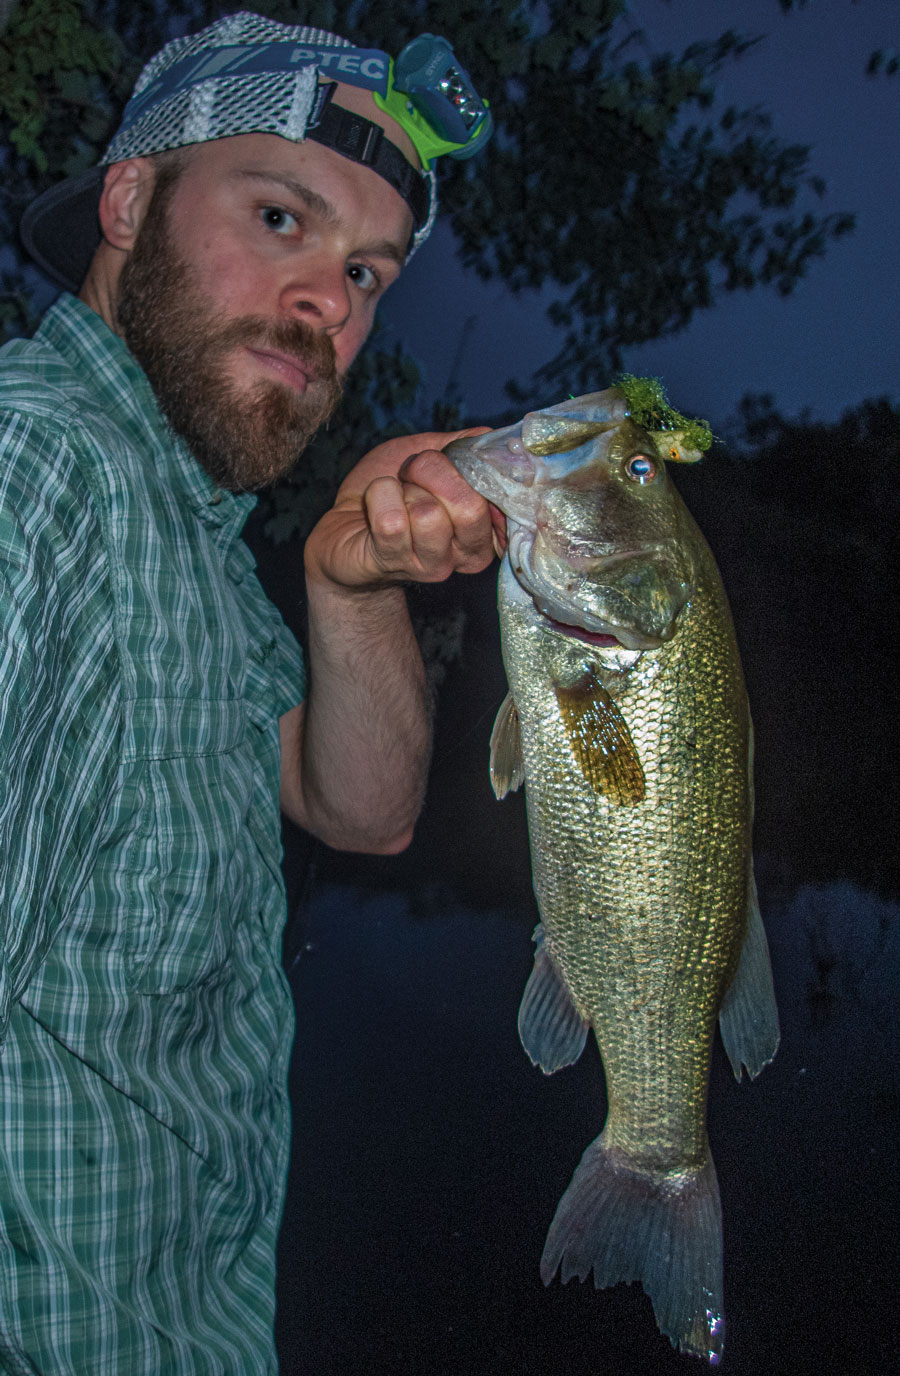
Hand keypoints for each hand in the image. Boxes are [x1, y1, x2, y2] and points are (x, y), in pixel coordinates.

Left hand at [304, 429, 505, 590]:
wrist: (342, 529)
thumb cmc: (390, 493)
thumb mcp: (429, 455)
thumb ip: (463, 447)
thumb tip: (490, 436)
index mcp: (486, 529)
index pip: (505, 500)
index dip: (478, 469)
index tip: (452, 459)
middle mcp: (468, 554)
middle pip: (470, 506)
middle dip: (433, 472)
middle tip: (413, 472)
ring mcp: (432, 565)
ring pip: (428, 514)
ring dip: (403, 490)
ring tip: (394, 496)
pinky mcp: (393, 565)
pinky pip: (391, 521)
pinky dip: (378, 496)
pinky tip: (374, 505)